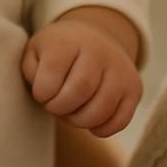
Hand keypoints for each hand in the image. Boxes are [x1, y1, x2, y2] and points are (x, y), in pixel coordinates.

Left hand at [22, 7, 141, 137]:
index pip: (51, 77)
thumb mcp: (36, 51)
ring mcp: (120, 69)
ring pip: (100, 110)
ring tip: (71, 112)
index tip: (41, 92)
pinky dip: (101, 128)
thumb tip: (44, 92)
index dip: (41, 94)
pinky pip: (119, 121)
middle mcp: (98, 50)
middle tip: (55, 106)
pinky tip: (89, 118)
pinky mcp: (134, 88)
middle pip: (79, 91)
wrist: (93, 37)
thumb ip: (31, 71)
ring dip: (79, 121)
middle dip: (60, 108)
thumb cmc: (57, 51)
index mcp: (68, 40)